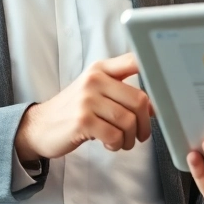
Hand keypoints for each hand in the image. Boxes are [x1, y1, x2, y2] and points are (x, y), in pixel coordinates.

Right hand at [15, 53, 151, 160]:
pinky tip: (109, 144)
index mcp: (101, 69)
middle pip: (140, 100)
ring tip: (121, 141)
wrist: (39, 127)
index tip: (165, 84)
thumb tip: (156, 106)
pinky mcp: (82, 120)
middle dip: (144, 123)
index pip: (134, 59)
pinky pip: (115, 135)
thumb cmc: (74, 111)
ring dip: (130, 138)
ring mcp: (87, 99)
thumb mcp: (95, 93)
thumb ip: (122, 94)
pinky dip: (117, 144)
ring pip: (129, 120)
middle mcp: (95, 79)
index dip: (154, 68)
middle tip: (140, 134)